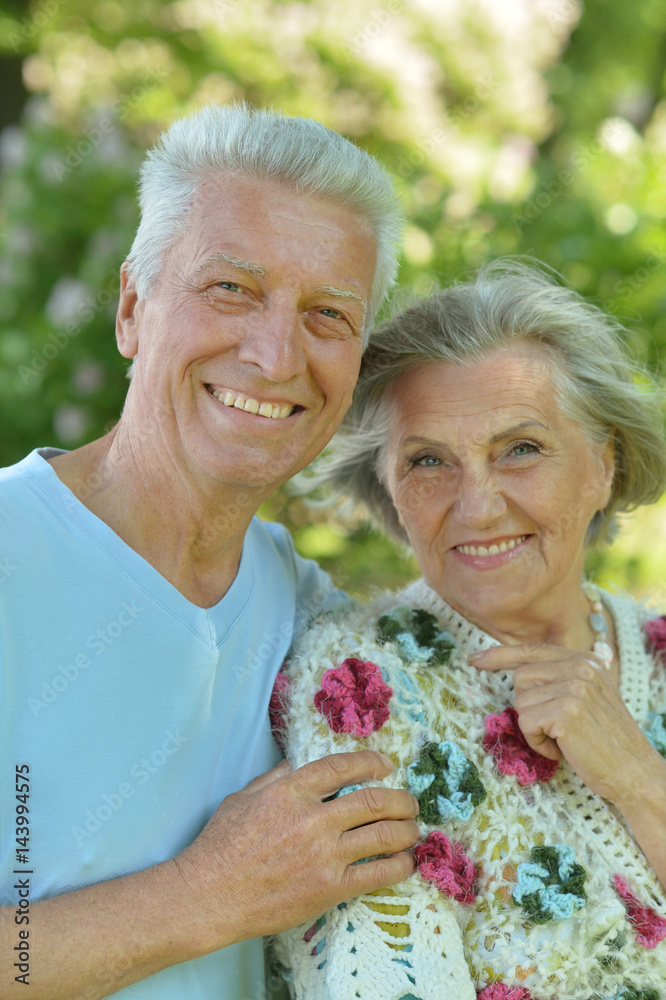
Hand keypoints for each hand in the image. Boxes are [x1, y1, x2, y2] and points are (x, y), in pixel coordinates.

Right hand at [172, 750, 418, 947]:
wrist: (210, 896)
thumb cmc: (220, 846)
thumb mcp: (242, 798)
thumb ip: (274, 779)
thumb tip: (295, 765)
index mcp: (291, 792)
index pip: (342, 767)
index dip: (371, 762)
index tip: (385, 765)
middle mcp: (313, 819)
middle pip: (374, 800)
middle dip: (401, 799)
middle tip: (409, 802)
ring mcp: (324, 855)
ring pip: (383, 835)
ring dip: (406, 830)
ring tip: (412, 829)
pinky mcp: (330, 889)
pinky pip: (377, 874)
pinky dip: (399, 866)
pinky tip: (405, 863)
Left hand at [470, 644, 660, 806]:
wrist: (633, 772)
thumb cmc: (605, 741)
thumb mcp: (587, 698)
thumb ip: (560, 679)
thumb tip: (517, 671)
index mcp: (586, 660)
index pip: (533, 650)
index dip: (500, 655)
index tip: (476, 659)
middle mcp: (581, 667)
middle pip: (520, 678)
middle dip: (529, 707)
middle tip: (557, 728)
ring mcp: (574, 687)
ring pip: (520, 702)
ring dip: (534, 728)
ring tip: (563, 739)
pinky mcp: (565, 711)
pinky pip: (526, 724)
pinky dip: (538, 743)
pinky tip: (562, 749)